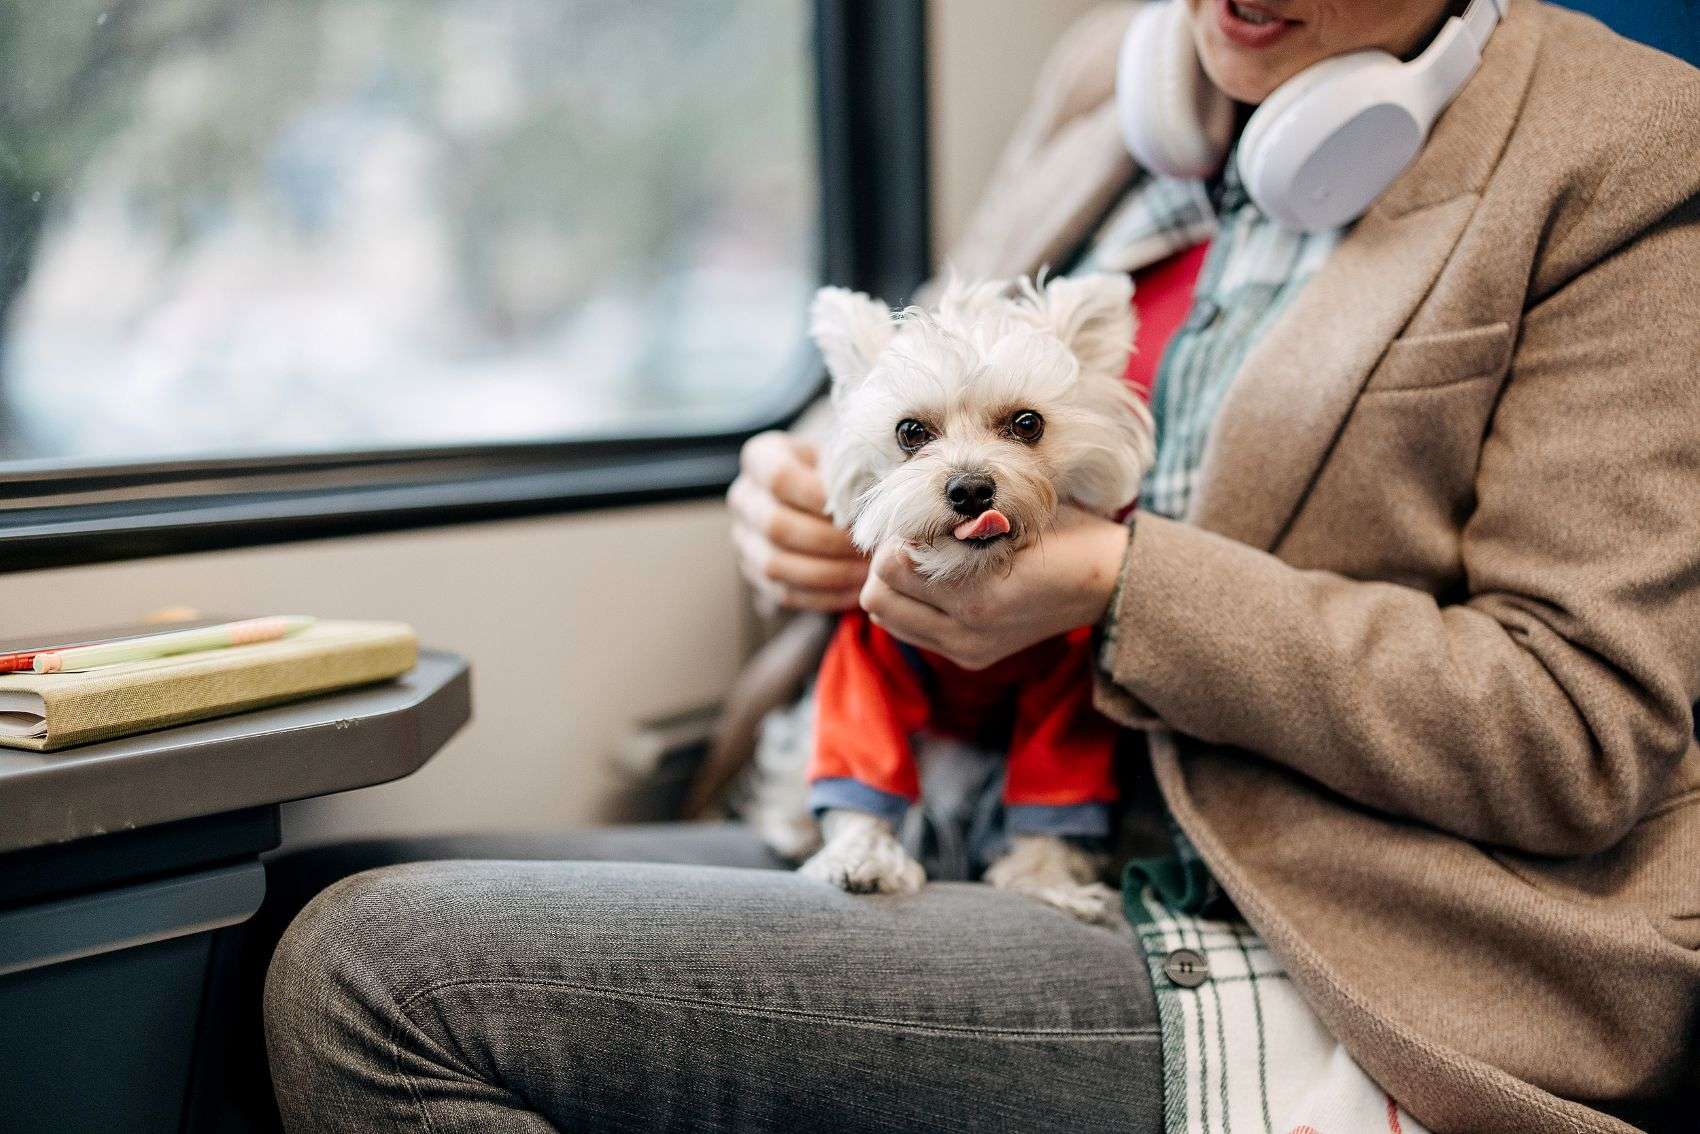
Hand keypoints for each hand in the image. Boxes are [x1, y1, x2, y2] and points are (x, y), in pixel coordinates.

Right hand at [728, 431, 868, 611]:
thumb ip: (850, 470)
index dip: (818, 497)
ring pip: (776, 565)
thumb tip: (874, 494)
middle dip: (828, 541)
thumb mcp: (842, 457)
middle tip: (867, 547)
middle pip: (776, 526)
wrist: (822, 497)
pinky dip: (822, 596)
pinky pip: (784, 593)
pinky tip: (854, 592)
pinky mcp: (756, 574)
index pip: (779, 478)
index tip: (856, 510)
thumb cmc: (839, 472)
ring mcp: (745, 539)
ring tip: (865, 573)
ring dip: (827, 573)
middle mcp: (744, 499)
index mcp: (760, 459)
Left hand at [859, 507, 1130, 669]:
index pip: (891, 564)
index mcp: (977, 596)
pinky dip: (912, 605)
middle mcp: (967, 632)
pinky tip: (940, 584)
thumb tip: (907, 505)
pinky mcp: (971, 658)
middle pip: (878, 597)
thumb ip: (959, 518)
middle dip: (888, 562)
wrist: (1110, 584)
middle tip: (918, 538)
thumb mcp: (1014, 513)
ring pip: (887, 618)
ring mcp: (967, 650)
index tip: (926, 516)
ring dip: (896, 587)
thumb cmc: (1066, 535)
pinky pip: (911, 631)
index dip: (900, 532)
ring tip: (927, 562)